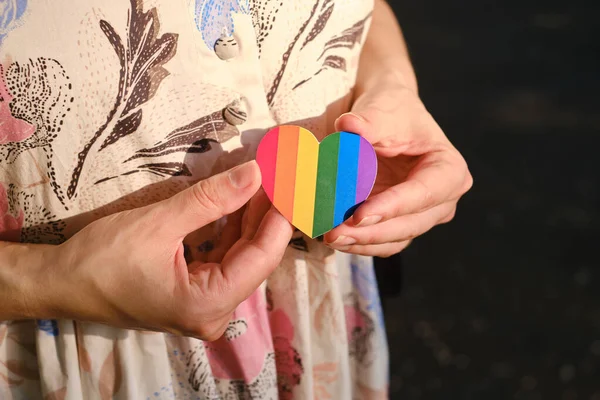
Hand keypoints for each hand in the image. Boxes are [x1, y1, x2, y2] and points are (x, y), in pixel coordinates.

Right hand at [40, 161, 292, 339]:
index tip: (292, 182)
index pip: (261, 258)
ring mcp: (204, 305)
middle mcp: (213, 312)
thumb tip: (254, 173)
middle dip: (266, 214)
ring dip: (250, 218)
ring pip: (241, 256)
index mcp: (207, 305)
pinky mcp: (195, 293)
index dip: (278, 217)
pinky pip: (223, 259)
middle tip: (281, 175)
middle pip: (254, 257)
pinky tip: (240, 201)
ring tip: (265, 181)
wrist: (60, 282)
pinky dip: (230, 229)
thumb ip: (211, 199)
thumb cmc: (101, 258)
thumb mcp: (159, 223)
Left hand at [324, 80, 471, 256]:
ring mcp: (423, 214)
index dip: (391, 207)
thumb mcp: (382, 110)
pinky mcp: (402, 223)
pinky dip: (360, 243)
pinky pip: (383, 242)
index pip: (423, 193)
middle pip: (410, 224)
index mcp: (449, 170)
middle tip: (335, 233)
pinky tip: (334, 238)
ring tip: (330, 238)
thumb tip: (347, 126)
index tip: (358, 215)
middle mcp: (443, 199)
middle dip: (372, 232)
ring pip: (396, 239)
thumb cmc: (391, 110)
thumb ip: (368, 122)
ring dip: (363, 243)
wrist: (386, 117)